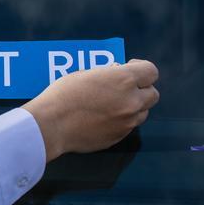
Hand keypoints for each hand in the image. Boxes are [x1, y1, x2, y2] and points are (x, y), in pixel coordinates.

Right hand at [22, 59, 159, 161]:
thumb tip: (117, 74)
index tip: (132, 67)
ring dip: (134, 106)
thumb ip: (109, 74)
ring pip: (143, 112)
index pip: (151, 71)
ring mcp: (127, 122)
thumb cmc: (63, 96)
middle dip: (142, 89)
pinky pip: (128, 126)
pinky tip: (103, 117)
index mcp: (123, 80)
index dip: (142, 68)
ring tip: (114, 104)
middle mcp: (131, 101)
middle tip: (126, 87)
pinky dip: (121, 121)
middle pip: (153, 94)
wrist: (51, 125)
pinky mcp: (118, 136)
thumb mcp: (86, 74)